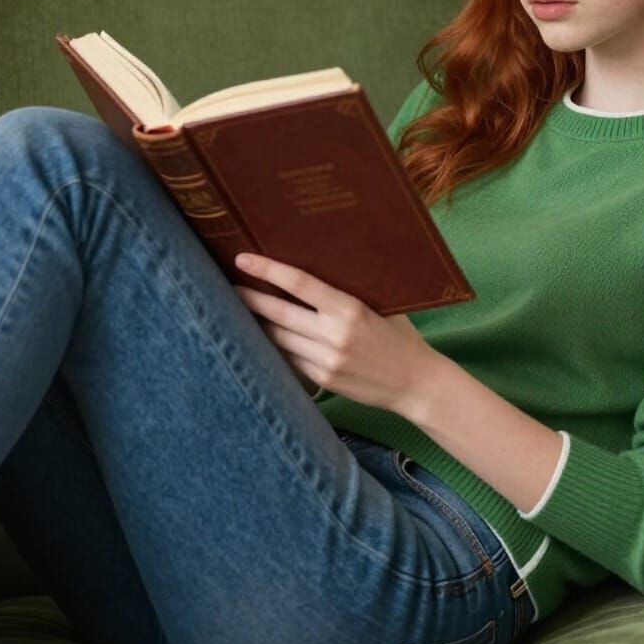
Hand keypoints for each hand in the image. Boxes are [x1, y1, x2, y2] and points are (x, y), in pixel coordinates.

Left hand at [231, 253, 439, 416]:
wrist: (415, 384)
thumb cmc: (400, 337)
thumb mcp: (382, 306)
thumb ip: (349, 293)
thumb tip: (312, 271)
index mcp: (350, 309)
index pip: (299, 284)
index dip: (268, 270)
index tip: (244, 260)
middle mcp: (334, 335)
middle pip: (277, 312)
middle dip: (249, 298)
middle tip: (227, 284)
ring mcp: (325, 360)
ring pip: (278, 337)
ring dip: (258, 323)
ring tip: (240, 308)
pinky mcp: (322, 380)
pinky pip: (289, 358)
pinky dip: (276, 345)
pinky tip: (265, 335)